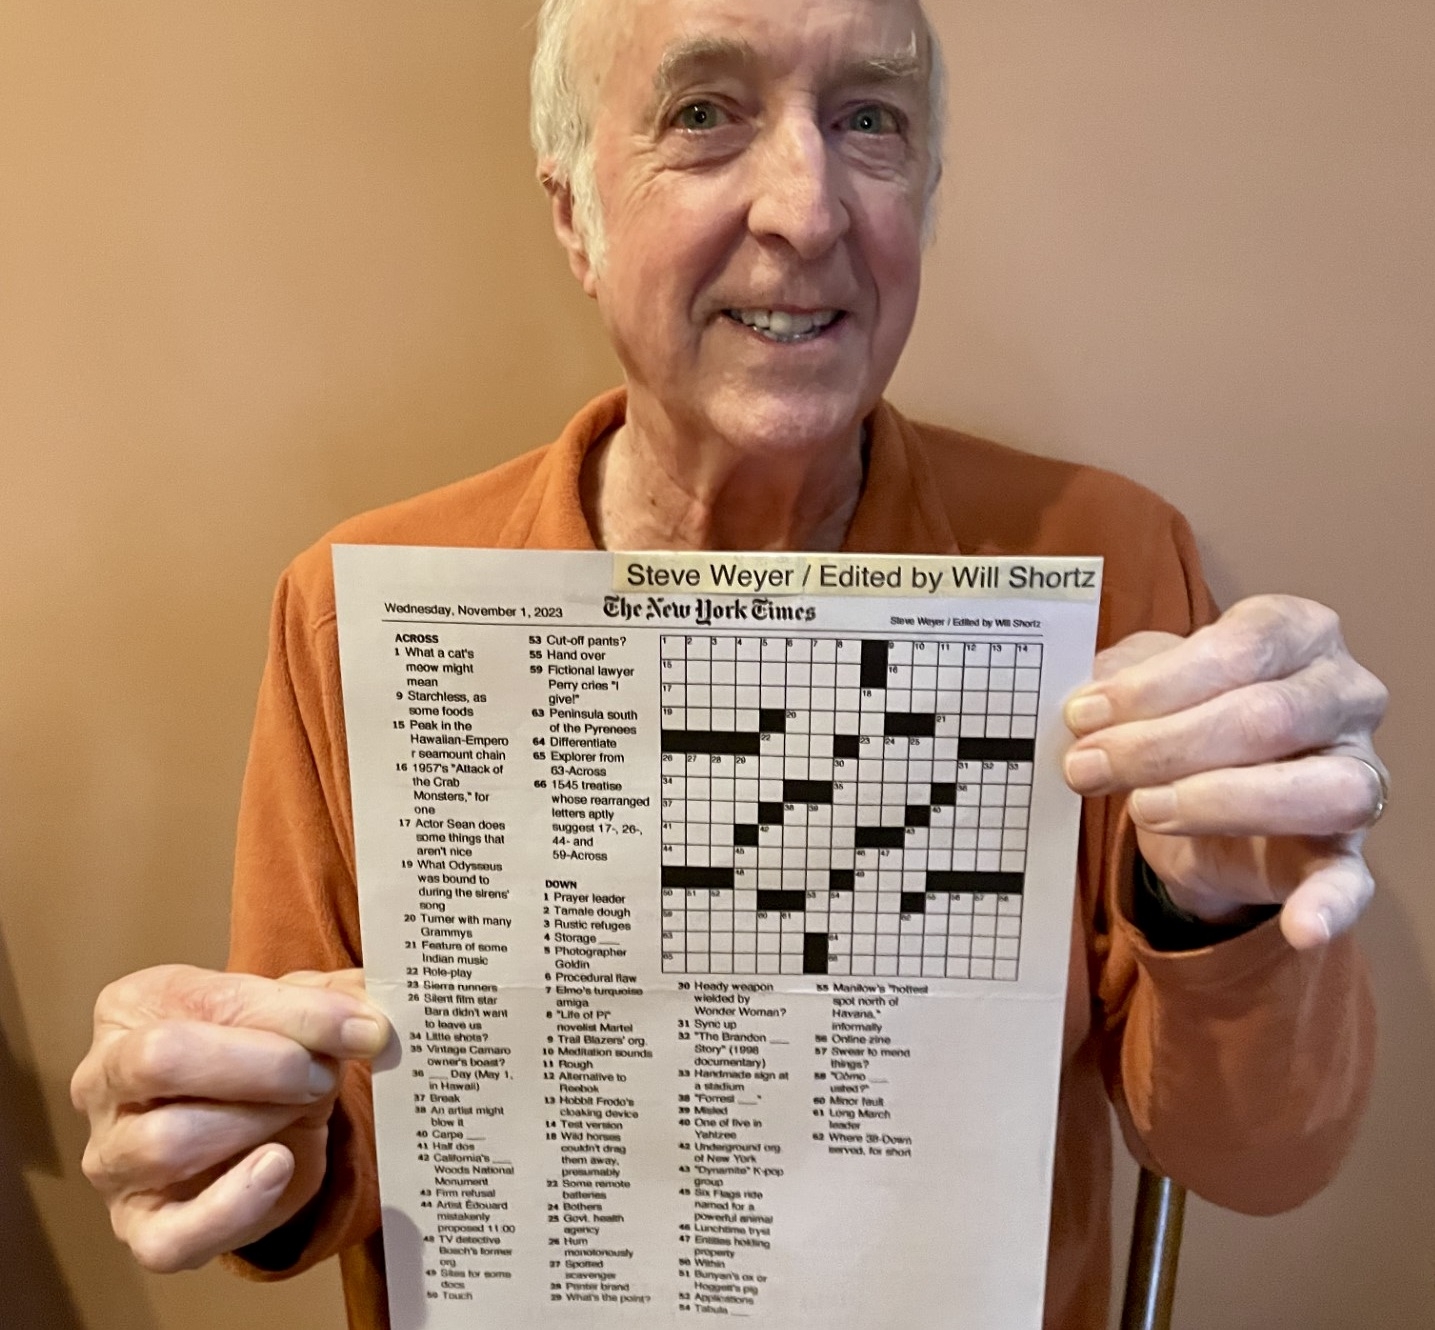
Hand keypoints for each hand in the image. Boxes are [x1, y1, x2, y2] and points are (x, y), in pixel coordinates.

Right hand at [71, 965, 389, 1271]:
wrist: (260, 1119)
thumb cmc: (261, 1050)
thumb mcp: (295, 1008)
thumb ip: (330, 1003)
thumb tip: (367, 1018)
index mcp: (135, 1005)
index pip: (207, 999)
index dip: (296, 1015)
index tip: (361, 1028)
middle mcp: (104, 1079)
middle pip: (162, 1060)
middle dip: (266, 1065)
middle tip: (322, 1073)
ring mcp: (112, 1158)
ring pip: (166, 1142)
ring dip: (257, 1124)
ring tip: (301, 1110)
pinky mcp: (139, 1227)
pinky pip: (169, 1236)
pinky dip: (231, 1208)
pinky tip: (277, 1168)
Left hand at [1062, 595, 1387, 949]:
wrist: (1196, 793)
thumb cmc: (1181, 712)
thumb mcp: (1144, 679)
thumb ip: (1118, 680)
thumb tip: (1086, 706)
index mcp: (1298, 633)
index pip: (1239, 648)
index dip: (1156, 685)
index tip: (1085, 713)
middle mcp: (1343, 695)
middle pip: (1267, 717)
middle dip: (1163, 746)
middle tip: (1087, 766)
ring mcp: (1356, 773)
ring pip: (1316, 789)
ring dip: (1216, 802)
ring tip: (1143, 809)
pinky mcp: (1346, 850)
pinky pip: (1352, 879)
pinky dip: (1330, 905)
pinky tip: (1300, 926)